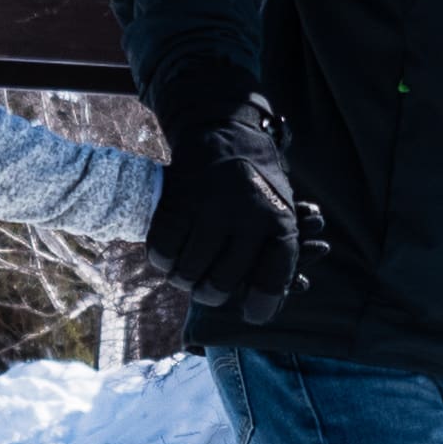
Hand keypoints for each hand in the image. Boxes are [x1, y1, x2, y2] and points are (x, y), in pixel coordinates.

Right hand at [150, 137, 310, 320]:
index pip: (270, 279)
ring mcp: (210, 207)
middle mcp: (247, 216)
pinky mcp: (178, 198)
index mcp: (278, 221)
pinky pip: (163, 248)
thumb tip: (262, 311)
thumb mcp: (280, 214)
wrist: (225, 130)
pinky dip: (162, 260)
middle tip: (207, 293)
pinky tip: (167, 258)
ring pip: (189, 271)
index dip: (261, 304)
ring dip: (183, 280)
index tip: (251, 313)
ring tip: (184, 277)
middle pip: (223, 283)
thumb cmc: (255, 184)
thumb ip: (275, 260)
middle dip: (212, 296)